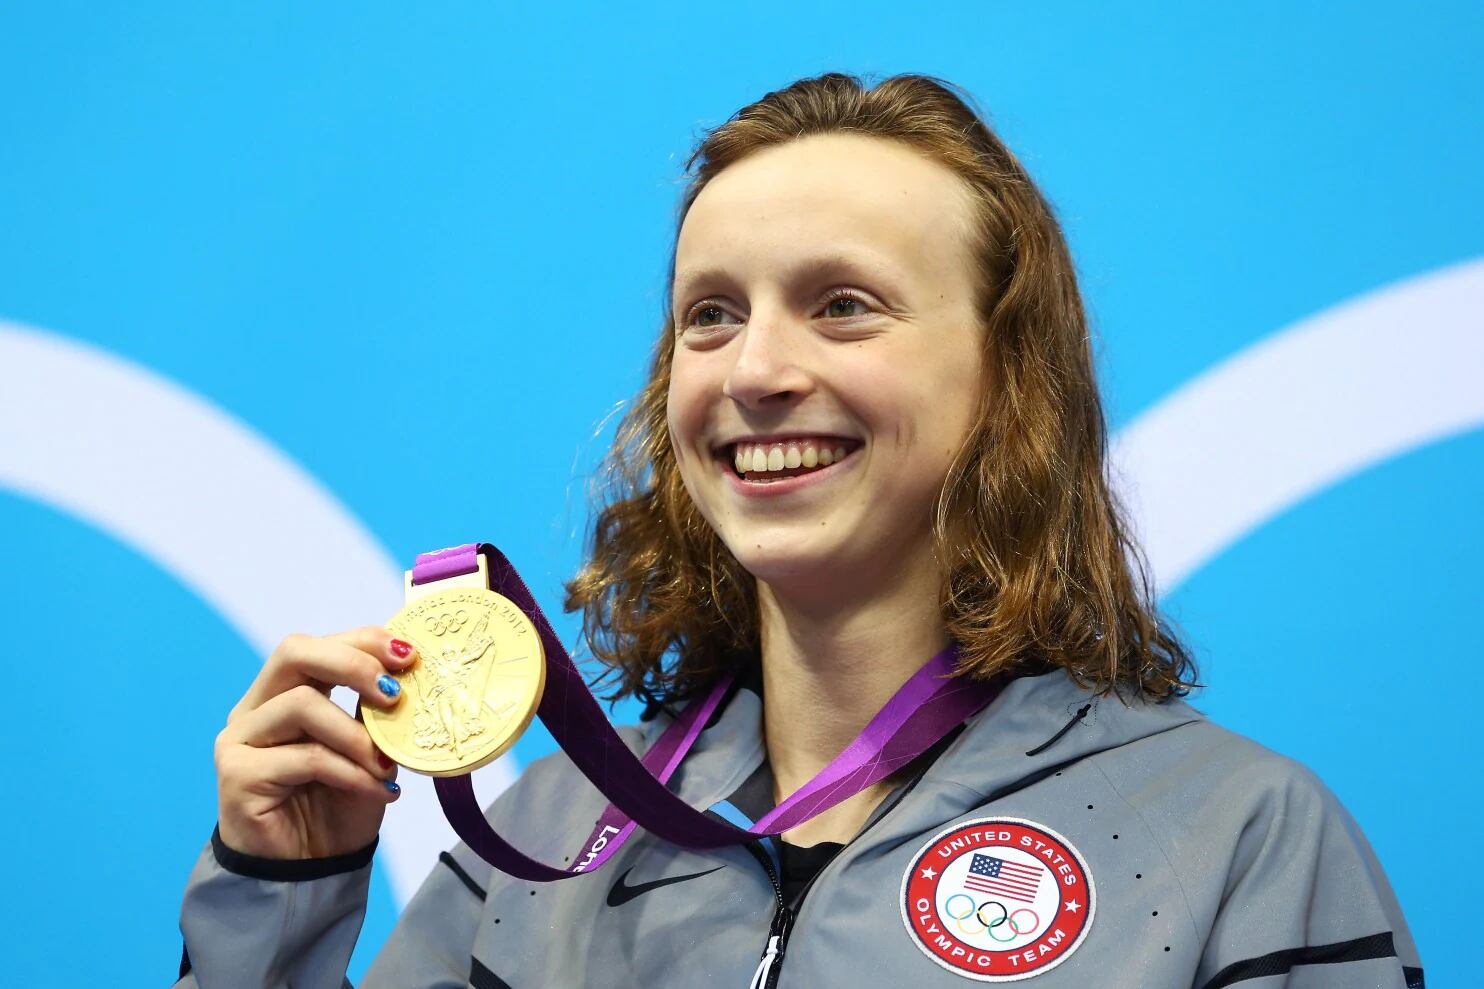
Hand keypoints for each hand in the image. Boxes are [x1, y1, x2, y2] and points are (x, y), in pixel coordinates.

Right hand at [214, 626, 415, 859]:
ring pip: (301, 704)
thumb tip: (408, 672)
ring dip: (356, 734)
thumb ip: (373, 711)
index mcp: (284, 692)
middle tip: (393, 692)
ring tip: (386, 765)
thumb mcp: (367, 749)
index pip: (317, 645)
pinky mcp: (238, 775)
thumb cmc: (337, 805)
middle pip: (294, 652)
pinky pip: (304, 757)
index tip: (408, 654)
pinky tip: (376, 790)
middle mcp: (256, 708)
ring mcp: (239, 740)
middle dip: (352, 663)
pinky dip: (350, 771)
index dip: (362, 641)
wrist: (310, 872)